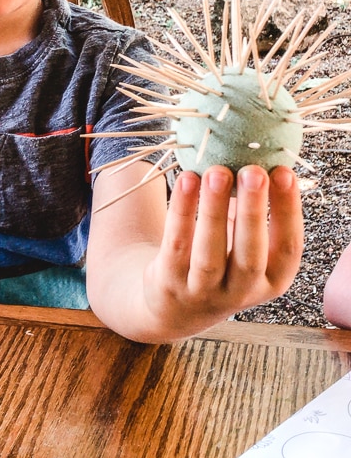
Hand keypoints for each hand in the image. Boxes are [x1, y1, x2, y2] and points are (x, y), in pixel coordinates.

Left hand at [143, 164, 302, 337]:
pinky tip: (186, 180)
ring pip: (209, 253)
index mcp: (270, 280)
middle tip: (254, 171)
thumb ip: (254, 209)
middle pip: (250, 255)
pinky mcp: (170, 284)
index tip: (284, 171)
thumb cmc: (220, 259)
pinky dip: (182, 211)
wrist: (174, 306)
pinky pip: (176, 245)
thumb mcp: (244, 244)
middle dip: (254, 211)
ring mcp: (203, 292)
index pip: (288, 248)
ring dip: (214, 210)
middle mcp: (241, 292)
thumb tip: (261, 151)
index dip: (288, 210)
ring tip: (216, 172)